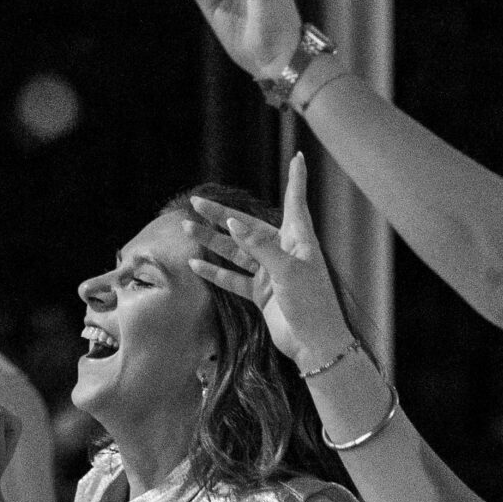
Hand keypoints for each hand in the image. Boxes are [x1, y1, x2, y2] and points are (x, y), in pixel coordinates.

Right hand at [188, 155, 350, 367]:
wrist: (315, 344)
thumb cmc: (313, 304)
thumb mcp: (288, 271)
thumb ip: (260, 247)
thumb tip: (233, 223)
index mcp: (298, 240)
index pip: (296, 202)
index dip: (296, 179)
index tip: (298, 157)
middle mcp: (283, 252)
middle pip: (248, 227)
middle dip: (222, 215)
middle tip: (196, 202)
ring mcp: (270, 272)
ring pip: (236, 251)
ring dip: (212, 241)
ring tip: (187, 229)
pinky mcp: (262, 294)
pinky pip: (234, 278)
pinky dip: (216, 272)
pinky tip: (197, 263)